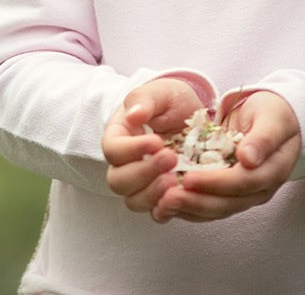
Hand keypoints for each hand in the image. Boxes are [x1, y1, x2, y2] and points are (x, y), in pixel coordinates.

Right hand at [101, 78, 206, 222]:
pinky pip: (156, 213)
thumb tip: (134, 114)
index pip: (112, 150)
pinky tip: (181, 197)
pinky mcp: (162, 196)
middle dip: (143, 173)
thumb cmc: (171, 102)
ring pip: (134, 201)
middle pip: (118, 181)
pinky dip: (166, 210)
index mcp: (119, 136)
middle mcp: (126, 164)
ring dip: (153, 194)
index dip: (131, 150)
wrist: (193, 117)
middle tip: (171, 157)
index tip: (157, 140)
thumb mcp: (160, 92)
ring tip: (176, 180)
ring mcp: (143, 183)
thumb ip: (144, 99)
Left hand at [152, 90, 299, 222]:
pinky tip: (166, 205)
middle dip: (197, 202)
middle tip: (167, 197)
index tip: (189, 178)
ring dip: (189, 209)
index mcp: (273, 170)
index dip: (216, 183)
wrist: (276, 119)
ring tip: (162, 204)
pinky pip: (209, 207)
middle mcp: (259, 188)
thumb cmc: (274, 114)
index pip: (243, 183)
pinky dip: (189, 209)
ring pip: (217, 210)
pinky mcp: (230, 192)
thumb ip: (263, 138)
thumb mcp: (273, 118)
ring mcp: (245, 194)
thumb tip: (248, 159)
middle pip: (228, 203)